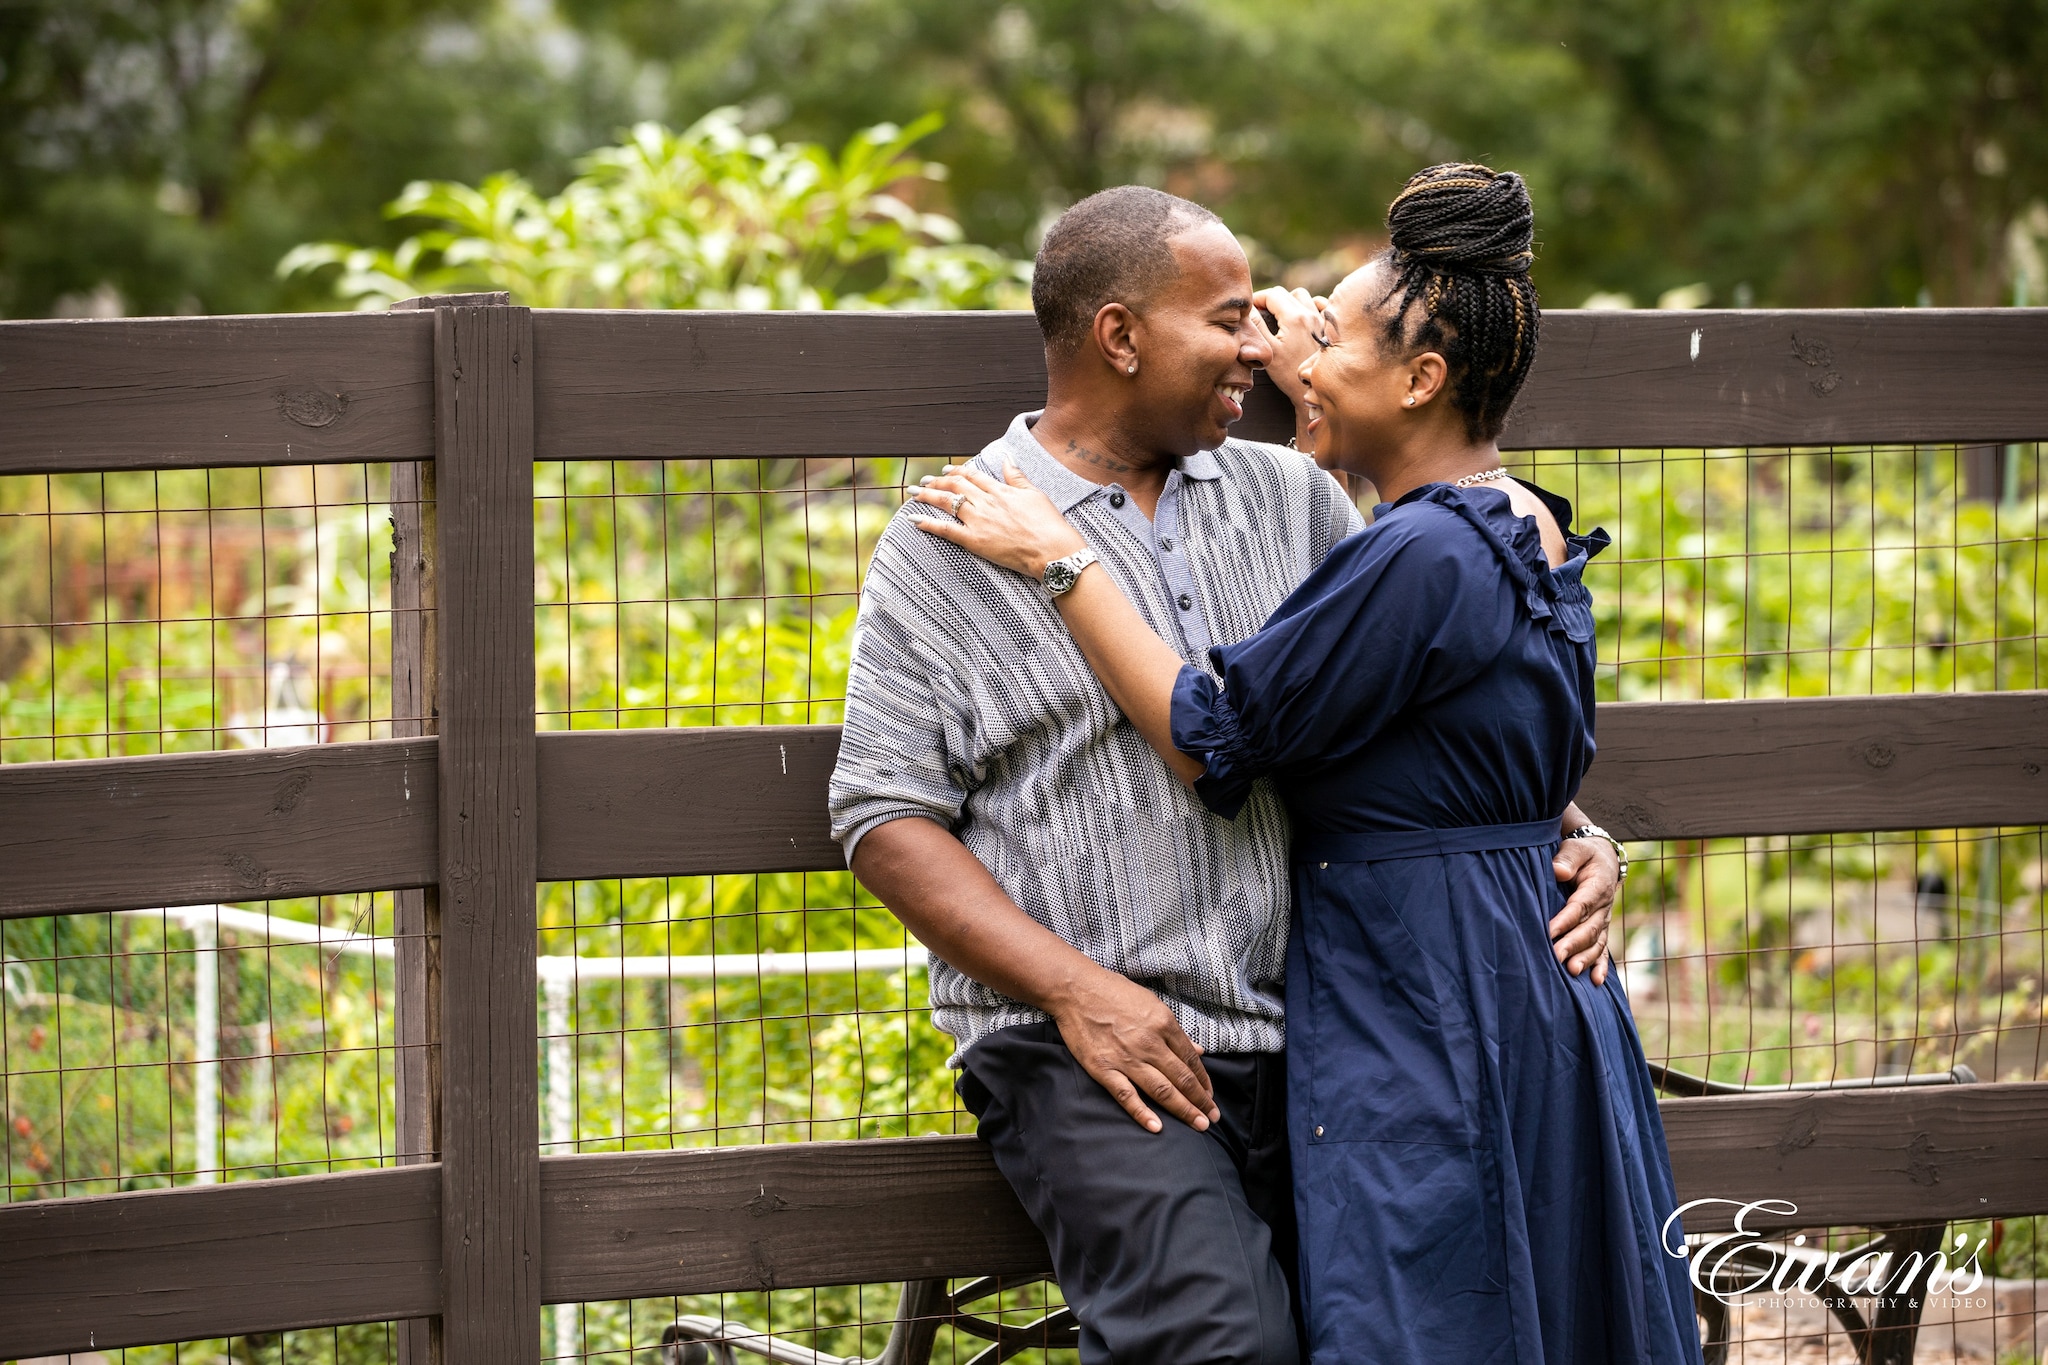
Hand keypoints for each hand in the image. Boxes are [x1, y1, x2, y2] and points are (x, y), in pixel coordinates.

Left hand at [910, 460, 1085, 578]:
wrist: (1053, 551)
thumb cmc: (1049, 525)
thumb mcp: (1035, 494)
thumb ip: (1016, 477)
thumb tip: (1007, 458)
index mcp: (1000, 491)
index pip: (973, 476)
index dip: (957, 471)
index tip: (947, 470)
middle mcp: (986, 502)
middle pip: (956, 486)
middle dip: (937, 481)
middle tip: (924, 481)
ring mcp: (979, 521)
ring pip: (947, 502)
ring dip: (927, 495)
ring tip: (913, 492)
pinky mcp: (975, 541)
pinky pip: (946, 530)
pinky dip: (928, 523)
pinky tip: (914, 519)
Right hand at [1049, 967, 1220, 1132]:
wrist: (1075, 989)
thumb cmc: (1113, 992)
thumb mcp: (1151, 1003)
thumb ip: (1175, 1031)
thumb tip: (1199, 1050)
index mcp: (1164, 1023)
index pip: (1191, 1059)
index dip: (1204, 1081)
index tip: (1210, 1096)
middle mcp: (1150, 1043)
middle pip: (1182, 1079)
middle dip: (1201, 1101)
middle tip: (1212, 1118)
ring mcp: (1127, 1058)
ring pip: (1162, 1090)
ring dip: (1184, 1110)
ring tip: (1199, 1125)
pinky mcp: (1104, 1068)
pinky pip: (1127, 1095)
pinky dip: (1142, 1112)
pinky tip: (1157, 1127)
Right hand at [1250, 285, 1327, 409]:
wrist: (1313, 391)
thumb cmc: (1289, 375)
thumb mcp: (1268, 351)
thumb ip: (1257, 326)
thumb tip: (1248, 309)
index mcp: (1294, 318)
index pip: (1272, 294)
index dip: (1257, 298)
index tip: (1250, 308)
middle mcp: (1310, 314)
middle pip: (1286, 293)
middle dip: (1270, 299)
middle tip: (1260, 312)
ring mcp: (1322, 320)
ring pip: (1303, 297)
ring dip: (1289, 300)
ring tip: (1280, 314)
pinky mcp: (1328, 328)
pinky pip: (1320, 305)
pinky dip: (1309, 304)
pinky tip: (1303, 315)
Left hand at [1550, 836, 1617, 984]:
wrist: (1602, 859)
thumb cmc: (1583, 854)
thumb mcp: (1576, 849)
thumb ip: (1568, 859)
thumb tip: (1558, 871)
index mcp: (1597, 886)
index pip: (1580, 906)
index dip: (1566, 920)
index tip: (1550, 932)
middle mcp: (1603, 907)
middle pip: (1588, 929)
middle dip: (1572, 944)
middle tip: (1555, 957)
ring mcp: (1604, 921)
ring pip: (1596, 943)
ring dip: (1585, 958)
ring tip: (1572, 971)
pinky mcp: (1601, 930)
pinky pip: (1603, 950)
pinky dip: (1601, 966)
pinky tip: (1595, 982)